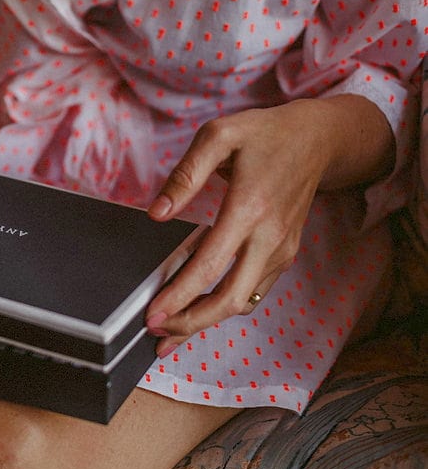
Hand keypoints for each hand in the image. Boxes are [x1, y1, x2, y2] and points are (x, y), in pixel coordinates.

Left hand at [144, 95, 392, 357]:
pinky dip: (226, 304)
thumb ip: (185, 175)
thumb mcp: (218, 136)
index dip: (178, 297)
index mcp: (249, 208)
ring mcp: (281, 249)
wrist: (318, 138)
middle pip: (230, 299)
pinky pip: (254, 290)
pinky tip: (200, 307)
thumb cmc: (264, 134)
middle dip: (191, 323)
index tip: (152, 317)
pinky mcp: (284, 254)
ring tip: (172, 330)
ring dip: (207, 320)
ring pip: (243, 302)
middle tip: (156, 335)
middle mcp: (269, 237)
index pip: (209, 266)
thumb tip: (157, 213)